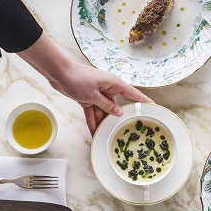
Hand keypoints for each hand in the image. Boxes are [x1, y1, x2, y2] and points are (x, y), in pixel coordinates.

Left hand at [18, 33, 152, 134]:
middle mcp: (107, 89)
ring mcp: (97, 94)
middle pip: (116, 107)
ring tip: (107, 137)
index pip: (133, 93)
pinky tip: (94, 133)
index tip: (153, 107)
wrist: (57, 72)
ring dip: (102, 124)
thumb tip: (119, 113)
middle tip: (127, 131)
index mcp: (113, 84)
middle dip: (118, 119)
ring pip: (103, 112)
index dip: (143, 101)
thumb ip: (106, 106)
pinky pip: (93, 112)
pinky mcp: (87, 98)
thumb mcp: (93, 95)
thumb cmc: (76, 77)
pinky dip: (92, 121)